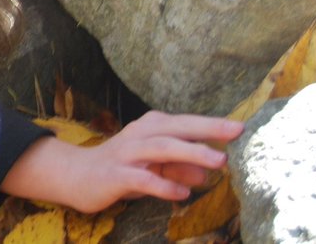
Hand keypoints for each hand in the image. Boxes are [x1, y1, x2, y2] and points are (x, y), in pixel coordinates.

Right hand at [1, 110, 244, 213]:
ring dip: (190, 152)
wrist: (74, 176)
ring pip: (160, 148)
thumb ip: (179, 166)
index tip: (240, 126)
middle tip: (236, 131)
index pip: (184, 123)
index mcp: (148, 129)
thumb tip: (206, 171)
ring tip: (218, 160)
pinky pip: (140, 179)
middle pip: (174, 128)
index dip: (211, 124)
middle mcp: (138, 136)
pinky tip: (181, 193)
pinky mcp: (114, 175)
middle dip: (206, 128)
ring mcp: (125, 155)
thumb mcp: (153, 167)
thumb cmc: (120, 169)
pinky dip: (162, 184)